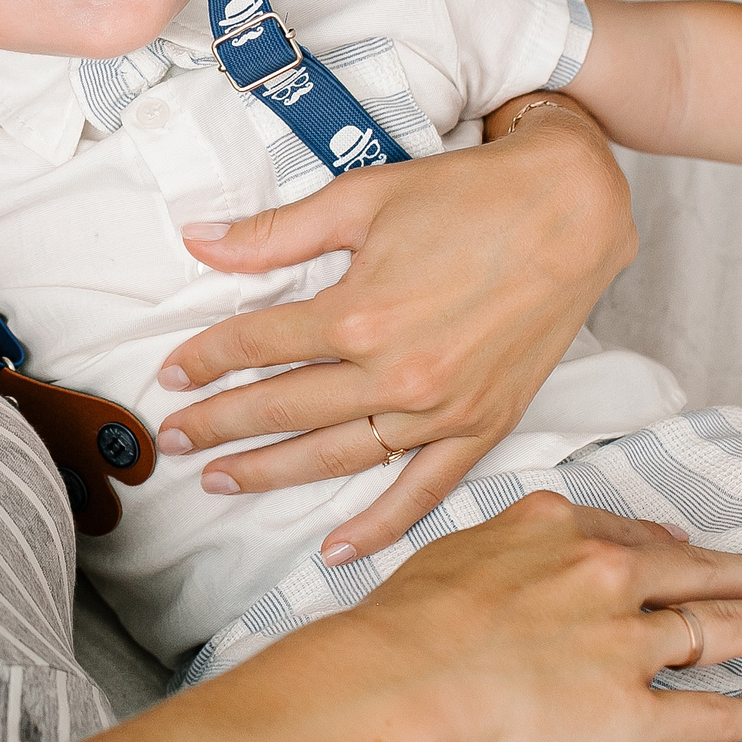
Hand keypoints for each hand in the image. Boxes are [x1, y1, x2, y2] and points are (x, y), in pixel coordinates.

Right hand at [82, 492, 741, 741]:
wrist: (403, 672)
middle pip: (701, 573)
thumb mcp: (463, 545)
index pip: (636, 535)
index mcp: (560, 528)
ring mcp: (623, 641)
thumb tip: (545, 530)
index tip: (703, 551)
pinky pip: (702, 713)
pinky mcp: (629, 709)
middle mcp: (605, 575)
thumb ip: (516, 537)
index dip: (679, 546)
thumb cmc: (409, 615)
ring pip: (719, 631)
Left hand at [154, 100, 633, 565]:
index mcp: (359, 313)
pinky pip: (424, 490)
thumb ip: (275, 232)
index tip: (170, 374)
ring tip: (221, 480)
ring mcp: (441, 409)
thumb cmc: (467, 195)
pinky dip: (381, 524)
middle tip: (173, 438)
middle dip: (219, 424)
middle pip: (284, 408)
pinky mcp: (483, 425)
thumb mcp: (360, 199)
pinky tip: (338, 547)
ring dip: (273, 472)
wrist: (571, 211)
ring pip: (337, 455)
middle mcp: (396, 373)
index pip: (256, 346)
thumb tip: (198, 240)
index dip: (205, 360)